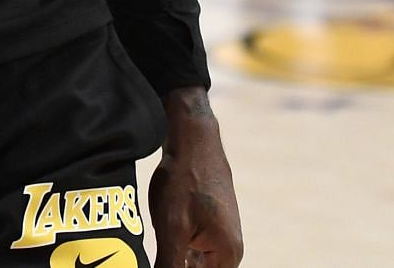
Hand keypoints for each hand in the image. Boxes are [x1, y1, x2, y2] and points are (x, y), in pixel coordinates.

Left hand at [150, 88, 243, 267]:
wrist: (192, 139)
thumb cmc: (183, 181)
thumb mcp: (171, 229)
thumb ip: (169, 266)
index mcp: (228, 255)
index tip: (166, 254)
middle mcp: (230, 249)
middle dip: (175, 262)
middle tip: (163, 243)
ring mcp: (222, 235)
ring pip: (193, 261)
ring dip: (174, 257)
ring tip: (163, 236)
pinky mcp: (212, 223)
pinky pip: (193, 247)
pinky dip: (177, 246)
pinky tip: (162, 234)